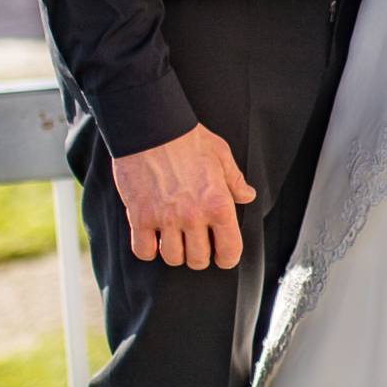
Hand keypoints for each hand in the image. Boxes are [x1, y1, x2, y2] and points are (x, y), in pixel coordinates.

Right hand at [111, 124, 257, 270]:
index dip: (227, 258)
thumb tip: (247, 196)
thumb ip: (235, 180)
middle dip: (198, 256)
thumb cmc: (187, 138)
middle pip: (197, 260)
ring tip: (173, 239)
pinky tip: (152, 238)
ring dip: (173, 252)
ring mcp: (165, 219)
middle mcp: (193, 216)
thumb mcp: (220, 155)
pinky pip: (143, 251)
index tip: (221, 255)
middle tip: (195, 244)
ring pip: (171, 258)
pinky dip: (147, 250)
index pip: (229, 251)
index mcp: (218, 204)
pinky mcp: (139, 217)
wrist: (151, 126)